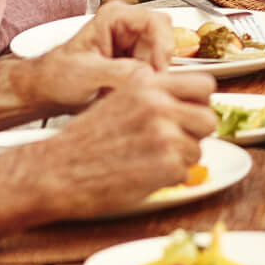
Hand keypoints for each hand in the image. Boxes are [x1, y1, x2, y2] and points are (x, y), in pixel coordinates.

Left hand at [16, 2, 175, 113]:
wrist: (45, 91)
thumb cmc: (56, 75)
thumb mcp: (85, 74)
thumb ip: (118, 72)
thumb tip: (148, 75)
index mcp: (115, 18)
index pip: (157, 22)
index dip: (163, 46)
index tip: (159, 71)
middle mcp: (128, 28)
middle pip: (166, 41)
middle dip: (158, 66)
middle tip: (147, 86)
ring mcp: (135, 46)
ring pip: (163, 60)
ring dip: (152, 78)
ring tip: (127, 92)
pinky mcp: (137, 64)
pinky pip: (156, 73)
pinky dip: (147, 86)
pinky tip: (128, 93)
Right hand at [18, 67, 216, 221]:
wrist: (55, 171)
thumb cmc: (84, 140)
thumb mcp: (119, 99)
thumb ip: (155, 97)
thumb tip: (190, 104)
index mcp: (148, 85)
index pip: (205, 84)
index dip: (200, 102)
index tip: (191, 114)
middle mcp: (159, 105)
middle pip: (209, 119)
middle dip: (195, 135)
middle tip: (173, 144)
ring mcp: (164, 135)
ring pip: (198, 149)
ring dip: (181, 160)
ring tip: (151, 161)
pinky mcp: (164, 165)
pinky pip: (185, 174)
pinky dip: (168, 180)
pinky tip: (143, 176)